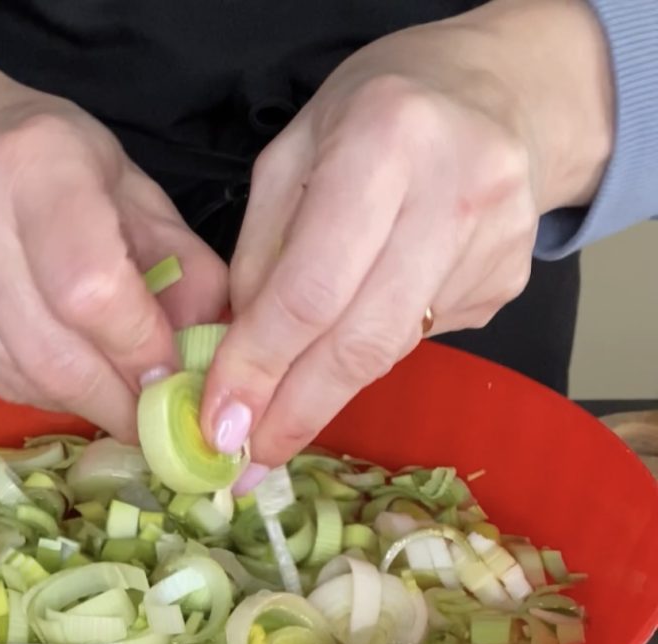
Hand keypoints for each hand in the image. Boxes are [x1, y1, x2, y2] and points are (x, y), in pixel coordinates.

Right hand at [0, 83, 226, 439]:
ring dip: (75, 399)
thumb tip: (204, 356)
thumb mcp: (135, 192)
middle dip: (113, 400)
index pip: (92, 291)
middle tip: (147, 419)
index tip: (170, 383)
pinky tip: (50, 366)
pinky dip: (32, 389)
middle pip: (51, 352)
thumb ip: (182, 268)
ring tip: (103, 387)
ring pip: (18, 376)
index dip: (138, 350)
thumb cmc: (56, 166)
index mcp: (38, 164)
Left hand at [201, 0, 611, 476]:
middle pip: (360, 342)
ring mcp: (494, 245)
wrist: (497, 92)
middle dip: (294, 412)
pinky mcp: (508, 283)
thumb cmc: (373, 115)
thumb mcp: (290, 156)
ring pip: (391, 353)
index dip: (260, 368)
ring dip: (324, 400)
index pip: (310, 290)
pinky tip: (345, 348)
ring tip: (277, 430)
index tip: (220, 425)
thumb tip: (237, 359)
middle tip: (248, 465)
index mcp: (385, 143)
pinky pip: (418, 341)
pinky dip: (366, 357)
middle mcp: (454, 195)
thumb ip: (259, 254)